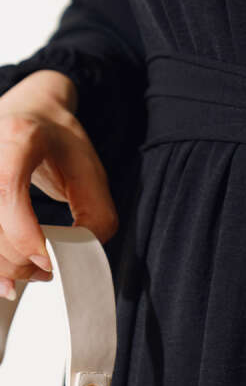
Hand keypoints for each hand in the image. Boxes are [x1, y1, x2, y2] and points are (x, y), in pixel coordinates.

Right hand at [0, 71, 118, 298]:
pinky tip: (1, 275)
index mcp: (19, 136)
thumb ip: (96, 214)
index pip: (8, 187)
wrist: (30, 109)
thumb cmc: (59, 140)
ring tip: (24, 276)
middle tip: (44, 272)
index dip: (22, 232)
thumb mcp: (90, 169)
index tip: (46, 260)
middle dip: (15, 258)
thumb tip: (78, 257)